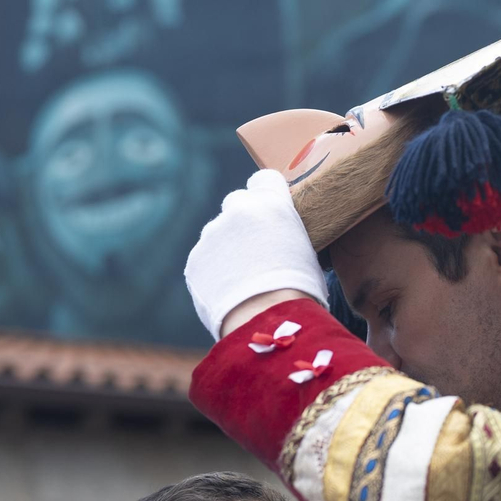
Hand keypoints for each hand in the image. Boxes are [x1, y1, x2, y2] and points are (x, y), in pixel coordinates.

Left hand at [184, 169, 327, 337]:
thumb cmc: (299, 290)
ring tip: (243, 280)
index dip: (265, 194)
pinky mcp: (195, 260)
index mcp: (272, 203)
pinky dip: (214, 272)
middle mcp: (238, 210)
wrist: (266, 321)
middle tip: (254, 249)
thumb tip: (282, 241)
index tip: (268, 211)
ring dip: (227, 249)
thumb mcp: (305, 251)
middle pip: (236, 203)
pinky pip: (205, 260)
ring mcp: (212, 234)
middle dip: (242, 220)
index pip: (264, 179)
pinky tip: (229, 292)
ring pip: (218, 234)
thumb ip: (285, 235)